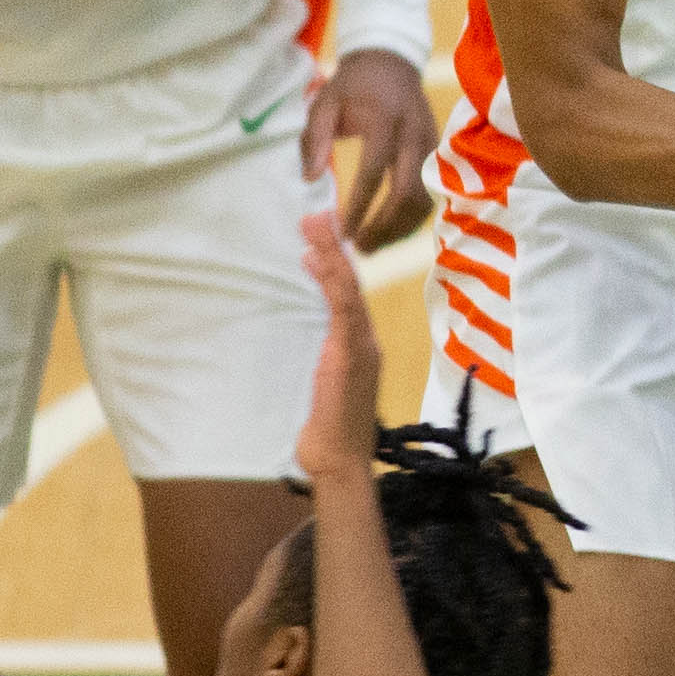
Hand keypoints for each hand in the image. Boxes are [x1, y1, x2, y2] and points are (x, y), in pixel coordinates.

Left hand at [298, 205, 380, 480]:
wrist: (339, 461)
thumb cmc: (328, 430)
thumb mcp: (323, 385)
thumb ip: (320, 359)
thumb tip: (309, 341)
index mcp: (358, 345)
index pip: (347, 294)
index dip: (335, 262)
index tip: (319, 235)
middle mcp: (365, 340)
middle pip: (350, 283)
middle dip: (333, 247)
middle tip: (316, 214)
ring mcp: (361, 347)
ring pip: (347, 289)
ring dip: (330, 254)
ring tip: (314, 223)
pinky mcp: (350, 356)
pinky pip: (343, 310)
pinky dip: (332, 282)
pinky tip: (316, 259)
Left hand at [308, 48, 437, 248]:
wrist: (391, 62)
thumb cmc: (351, 86)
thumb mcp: (323, 103)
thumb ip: (314, 139)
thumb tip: (311, 181)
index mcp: (384, 121)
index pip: (375, 172)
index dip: (360, 205)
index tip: (342, 231)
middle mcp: (414, 135)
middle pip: (407, 192)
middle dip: (384, 226)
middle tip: (360, 248)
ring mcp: (431, 145)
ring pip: (424, 198)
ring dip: (400, 228)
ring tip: (373, 246)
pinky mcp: (437, 153)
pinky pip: (430, 193)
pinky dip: (411, 218)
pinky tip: (390, 231)